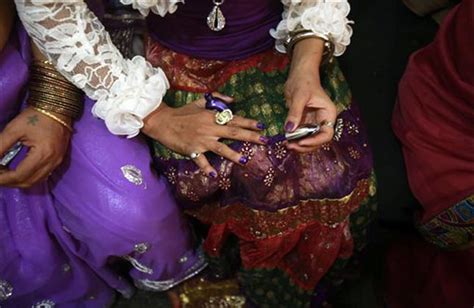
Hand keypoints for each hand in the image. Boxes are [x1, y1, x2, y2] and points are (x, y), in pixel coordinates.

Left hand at [0, 107, 71, 187]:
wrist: (57, 109)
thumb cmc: (35, 117)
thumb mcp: (14, 130)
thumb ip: (0, 146)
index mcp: (43, 154)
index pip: (20, 175)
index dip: (3, 179)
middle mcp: (52, 162)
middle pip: (29, 182)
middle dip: (10, 182)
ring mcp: (57, 162)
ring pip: (36, 181)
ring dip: (19, 182)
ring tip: (5, 174)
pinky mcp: (58, 160)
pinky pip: (43, 176)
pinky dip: (29, 178)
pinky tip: (19, 171)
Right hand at [142, 93, 266, 176]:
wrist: (163, 121)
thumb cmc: (182, 112)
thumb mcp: (200, 101)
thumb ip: (217, 99)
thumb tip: (233, 100)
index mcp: (212, 116)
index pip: (234, 119)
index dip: (249, 122)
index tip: (262, 126)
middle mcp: (209, 128)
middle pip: (233, 133)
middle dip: (250, 136)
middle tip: (264, 141)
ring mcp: (201, 140)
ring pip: (220, 148)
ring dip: (233, 154)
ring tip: (245, 160)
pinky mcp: (192, 149)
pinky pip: (200, 160)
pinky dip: (206, 167)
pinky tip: (213, 175)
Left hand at [284, 38, 336, 152]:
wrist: (299, 75)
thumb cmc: (304, 81)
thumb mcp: (299, 96)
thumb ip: (295, 112)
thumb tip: (289, 129)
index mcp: (328, 114)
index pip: (326, 134)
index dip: (315, 141)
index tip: (301, 142)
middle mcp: (323, 120)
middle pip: (318, 141)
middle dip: (305, 146)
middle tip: (290, 146)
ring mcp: (314, 123)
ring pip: (310, 140)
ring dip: (299, 145)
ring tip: (286, 144)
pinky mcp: (305, 123)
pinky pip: (302, 135)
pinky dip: (294, 140)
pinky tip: (286, 140)